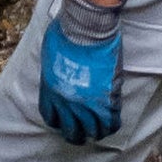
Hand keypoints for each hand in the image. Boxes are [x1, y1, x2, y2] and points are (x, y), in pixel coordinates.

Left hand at [38, 0, 121, 143]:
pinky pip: (111, 122)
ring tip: (98, 131)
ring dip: (95, 133)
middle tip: (81, 133)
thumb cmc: (65, 31)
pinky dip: (111, 126)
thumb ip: (53, 67)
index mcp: (50, 90)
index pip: (51, 117)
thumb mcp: (50, 51)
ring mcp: (88, 102)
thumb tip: (57, 67)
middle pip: (71, 130)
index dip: (58, 121)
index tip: (63, 119)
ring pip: (92, 131)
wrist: (85, 27)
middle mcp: (67, 102)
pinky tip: (111, 123)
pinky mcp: (107, 98)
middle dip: (76, 134)